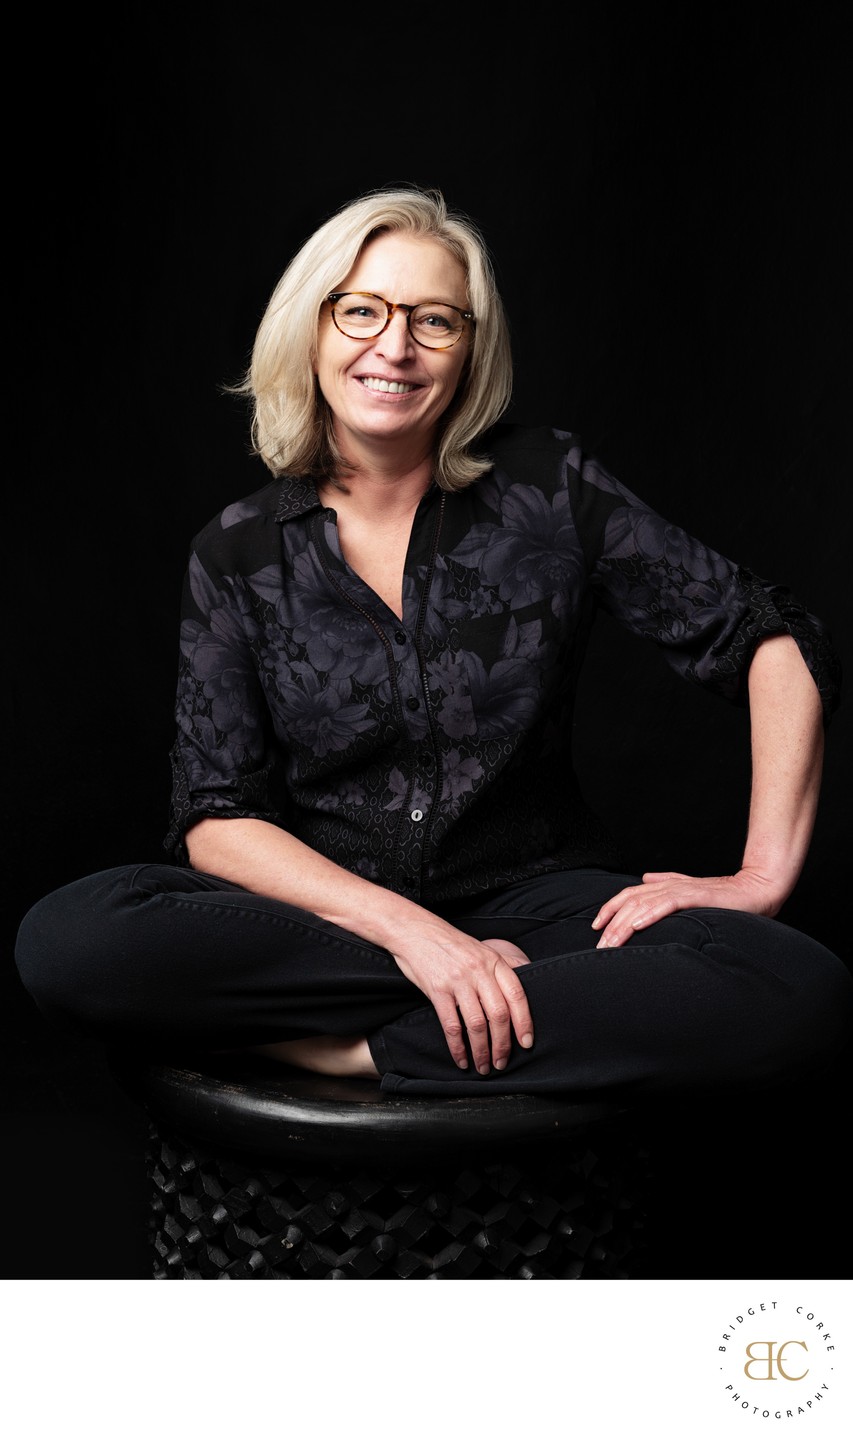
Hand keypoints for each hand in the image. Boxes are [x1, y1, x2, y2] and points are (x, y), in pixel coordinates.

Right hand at [389, 925, 532, 1073]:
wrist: (414, 931)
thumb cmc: (449, 943)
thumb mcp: (481, 949)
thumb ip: (503, 965)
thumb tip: (527, 980)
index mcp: (493, 961)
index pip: (517, 995)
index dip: (525, 1022)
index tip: (527, 1043)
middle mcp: (478, 971)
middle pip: (499, 1014)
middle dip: (503, 1045)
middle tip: (503, 1062)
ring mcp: (457, 981)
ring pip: (477, 1024)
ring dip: (482, 1051)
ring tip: (484, 1067)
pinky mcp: (437, 990)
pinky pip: (451, 1025)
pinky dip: (458, 1047)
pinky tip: (461, 1059)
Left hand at [591, 868, 782, 948]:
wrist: (756, 890)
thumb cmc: (725, 896)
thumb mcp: (691, 891)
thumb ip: (668, 884)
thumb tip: (645, 878)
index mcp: (666, 886)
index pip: (629, 896)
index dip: (610, 909)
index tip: (596, 927)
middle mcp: (669, 886)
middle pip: (631, 901)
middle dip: (612, 923)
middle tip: (599, 945)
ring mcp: (682, 890)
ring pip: (644, 904)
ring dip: (624, 924)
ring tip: (611, 941)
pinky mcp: (696, 896)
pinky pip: (667, 903)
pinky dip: (650, 913)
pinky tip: (637, 925)